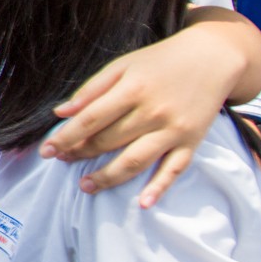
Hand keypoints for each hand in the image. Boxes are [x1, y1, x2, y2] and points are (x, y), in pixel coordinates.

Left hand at [44, 31, 242, 205]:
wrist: (213, 58)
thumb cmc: (160, 61)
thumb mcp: (123, 65)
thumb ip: (92, 89)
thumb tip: (61, 112)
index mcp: (133, 89)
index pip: (91, 120)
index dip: (66, 137)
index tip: (47, 151)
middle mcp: (153, 112)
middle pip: (109, 141)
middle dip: (81, 154)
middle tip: (63, 161)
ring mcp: (174, 130)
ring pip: (136, 160)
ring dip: (108, 177)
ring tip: (85, 186)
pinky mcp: (192, 142)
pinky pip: (175, 169)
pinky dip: (160, 187)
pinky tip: (143, 204)